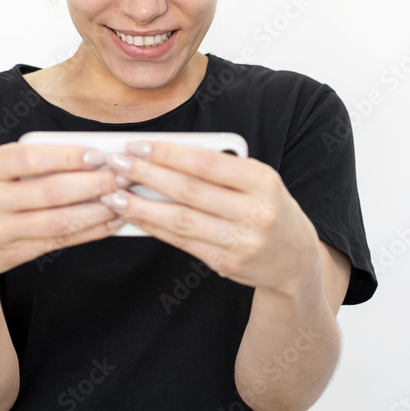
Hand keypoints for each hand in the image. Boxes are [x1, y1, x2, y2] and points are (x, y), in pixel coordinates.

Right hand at [0, 143, 124, 282]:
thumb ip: (33, 161)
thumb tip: (92, 155)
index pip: (33, 158)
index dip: (70, 157)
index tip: (101, 155)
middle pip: (52, 191)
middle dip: (94, 183)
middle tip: (123, 177)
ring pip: (59, 221)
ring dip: (98, 212)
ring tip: (123, 201)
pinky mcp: (11, 254)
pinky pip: (58, 241)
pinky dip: (89, 232)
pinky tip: (109, 224)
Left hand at [100, 141, 322, 297]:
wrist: (295, 259)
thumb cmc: (267, 207)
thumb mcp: (256, 180)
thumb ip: (218, 168)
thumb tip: (162, 157)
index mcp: (262, 180)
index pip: (205, 163)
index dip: (167, 154)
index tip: (137, 146)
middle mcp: (254, 211)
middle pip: (189, 190)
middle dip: (147, 176)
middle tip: (116, 165)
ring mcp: (241, 241)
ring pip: (181, 220)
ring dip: (142, 207)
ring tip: (114, 195)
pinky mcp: (227, 264)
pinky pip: (183, 242)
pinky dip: (155, 228)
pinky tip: (134, 218)